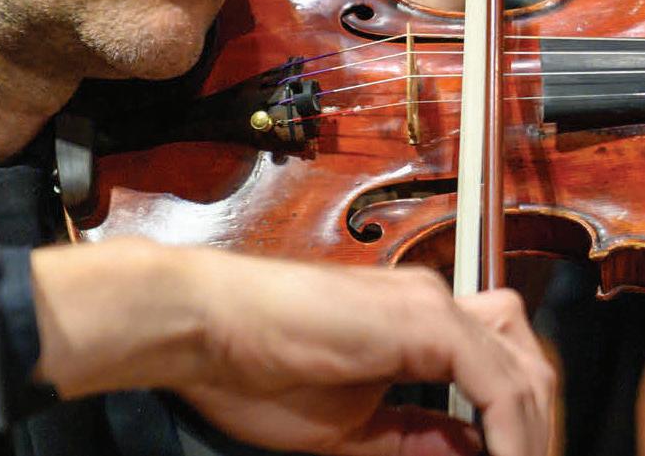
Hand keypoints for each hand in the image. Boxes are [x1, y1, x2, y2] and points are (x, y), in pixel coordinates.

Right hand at [31, 239, 553, 455]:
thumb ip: (417, 436)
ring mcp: (428, 304)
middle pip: (525, 359)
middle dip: (535, 427)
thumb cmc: (255, 369)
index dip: (516, 427)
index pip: (497, 363)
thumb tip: (476, 451)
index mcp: (413, 323)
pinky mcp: (421, 319)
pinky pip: (497, 383)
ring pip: (524, 368)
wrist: (206, 323)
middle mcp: (430, 301)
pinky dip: (514, 435)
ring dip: (531, 432)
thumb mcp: (350, 429)